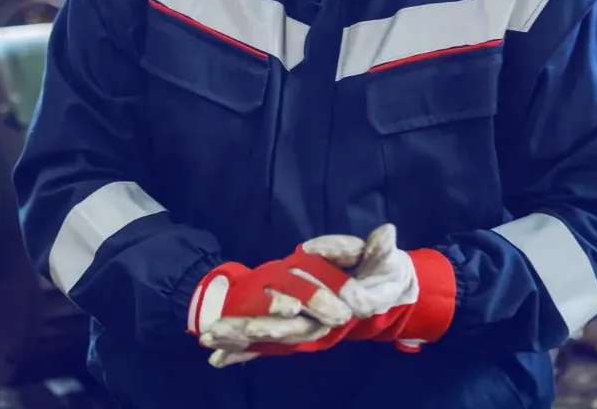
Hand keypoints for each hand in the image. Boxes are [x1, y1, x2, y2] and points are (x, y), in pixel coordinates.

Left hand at [200, 225, 455, 365]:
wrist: (389, 292)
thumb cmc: (386, 273)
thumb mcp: (389, 258)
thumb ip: (381, 248)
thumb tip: (385, 235)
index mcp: (337, 309)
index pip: (306, 318)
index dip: (282, 321)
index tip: (256, 324)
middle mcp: (318, 323)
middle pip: (277, 333)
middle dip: (245, 333)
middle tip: (215, 332)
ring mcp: (306, 325)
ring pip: (269, 339)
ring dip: (238, 342)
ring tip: (207, 341)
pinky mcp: (298, 324)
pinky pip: (268, 343)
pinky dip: (243, 353)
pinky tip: (217, 361)